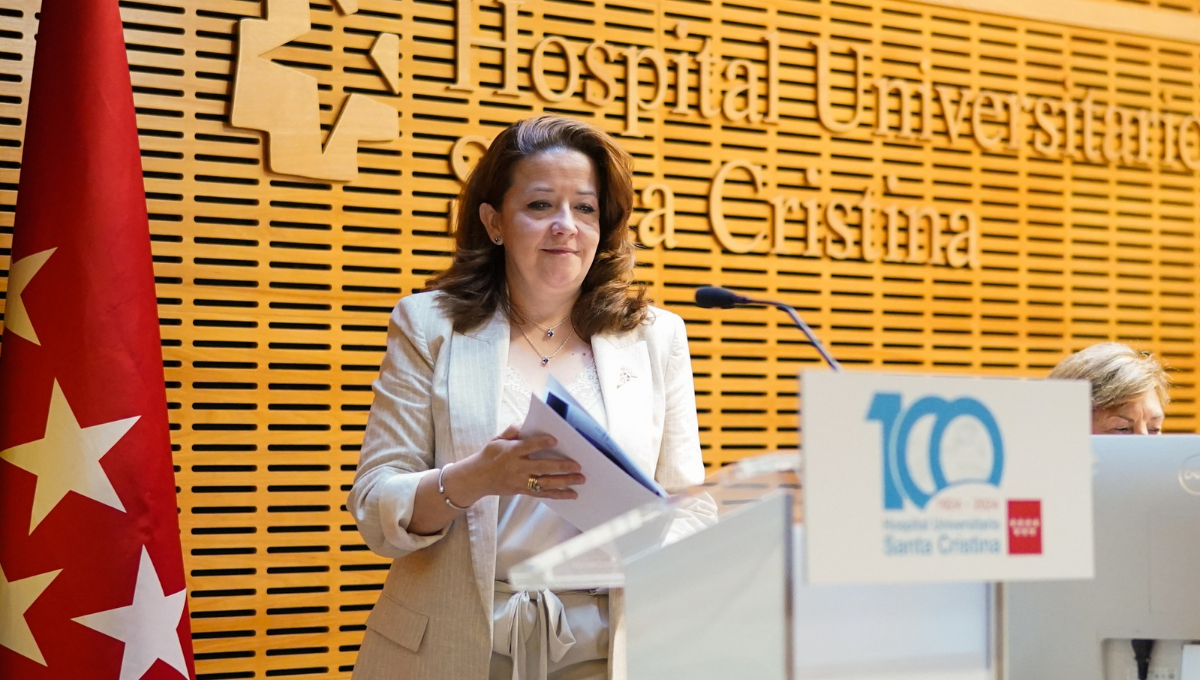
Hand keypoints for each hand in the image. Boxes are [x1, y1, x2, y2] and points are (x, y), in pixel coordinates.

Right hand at [449, 425, 585, 502]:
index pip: (527, 447)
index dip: (541, 443)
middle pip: (541, 467)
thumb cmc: (489, 455)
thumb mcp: (497, 439)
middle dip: (561, 466)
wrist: (476, 478)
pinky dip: (558, 495)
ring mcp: (520, 481)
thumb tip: (525, 423)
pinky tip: (572, 494)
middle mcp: (517, 467)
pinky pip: (542, 494)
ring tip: (580, 480)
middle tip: (578, 465)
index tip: (555, 440)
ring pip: (545, 483)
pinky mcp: (522, 491)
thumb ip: (512, 431)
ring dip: (564, 482)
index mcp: (510, 452)